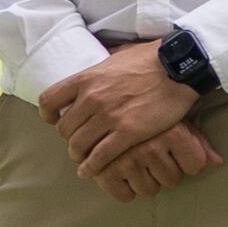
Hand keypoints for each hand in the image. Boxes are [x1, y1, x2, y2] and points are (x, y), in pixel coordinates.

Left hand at [41, 42, 213, 184]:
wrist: (179, 67)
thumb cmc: (151, 59)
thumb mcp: (118, 55)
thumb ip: (102, 65)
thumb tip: (99, 59)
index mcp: (86, 78)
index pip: (49, 101)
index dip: (48, 115)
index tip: (55, 120)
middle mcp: (92, 98)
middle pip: (64, 128)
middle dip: (69, 139)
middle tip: (78, 143)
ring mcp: (109, 116)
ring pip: (79, 145)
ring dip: (79, 155)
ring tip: (84, 159)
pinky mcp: (128, 132)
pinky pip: (100, 156)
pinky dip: (92, 167)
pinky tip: (92, 171)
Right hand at [88, 122, 220, 201]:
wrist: (111, 101)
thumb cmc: (149, 113)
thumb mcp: (176, 121)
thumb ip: (199, 143)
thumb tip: (218, 163)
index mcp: (172, 133)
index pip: (195, 166)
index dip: (186, 160)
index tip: (175, 149)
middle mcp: (151, 147)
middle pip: (173, 180)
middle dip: (164, 170)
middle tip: (150, 153)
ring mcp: (128, 159)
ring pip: (149, 190)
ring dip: (144, 180)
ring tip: (136, 161)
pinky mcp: (106, 170)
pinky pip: (125, 195)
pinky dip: (123, 190)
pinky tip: (121, 173)